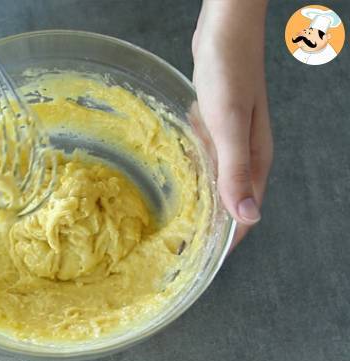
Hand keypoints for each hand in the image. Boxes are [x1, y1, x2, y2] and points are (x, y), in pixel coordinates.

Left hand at [192, 0, 272, 248]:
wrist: (224, 31)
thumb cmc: (228, 73)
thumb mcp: (228, 125)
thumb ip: (236, 171)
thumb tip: (247, 216)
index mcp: (254, 162)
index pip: (244, 216)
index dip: (224, 242)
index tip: (200, 262)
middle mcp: (245, 157)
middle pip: (230, 204)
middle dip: (208, 229)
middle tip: (178, 249)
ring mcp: (230, 142)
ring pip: (216, 185)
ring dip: (198, 205)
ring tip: (172, 225)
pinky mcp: (215, 128)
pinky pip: (204, 164)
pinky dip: (192, 178)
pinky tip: (174, 184)